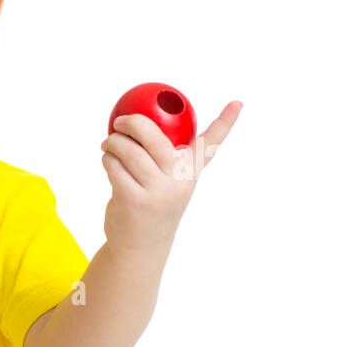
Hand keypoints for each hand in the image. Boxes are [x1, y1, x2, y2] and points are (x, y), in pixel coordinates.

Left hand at [101, 100, 242, 257]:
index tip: (238, 102)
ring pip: (129, 151)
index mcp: (191, 171)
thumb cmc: (153, 203)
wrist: (141, 244)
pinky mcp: (132, 199)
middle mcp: (179, 181)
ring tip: (108, 144)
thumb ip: (166, 157)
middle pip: (155, 138)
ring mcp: (156, 191)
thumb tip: (142, 121)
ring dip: (113, 142)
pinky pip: (115, 167)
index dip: (226, 122)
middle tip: (120, 122)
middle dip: (134, 123)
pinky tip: (108, 160)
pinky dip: (108, 159)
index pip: (210, 143)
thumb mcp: (169, 182)